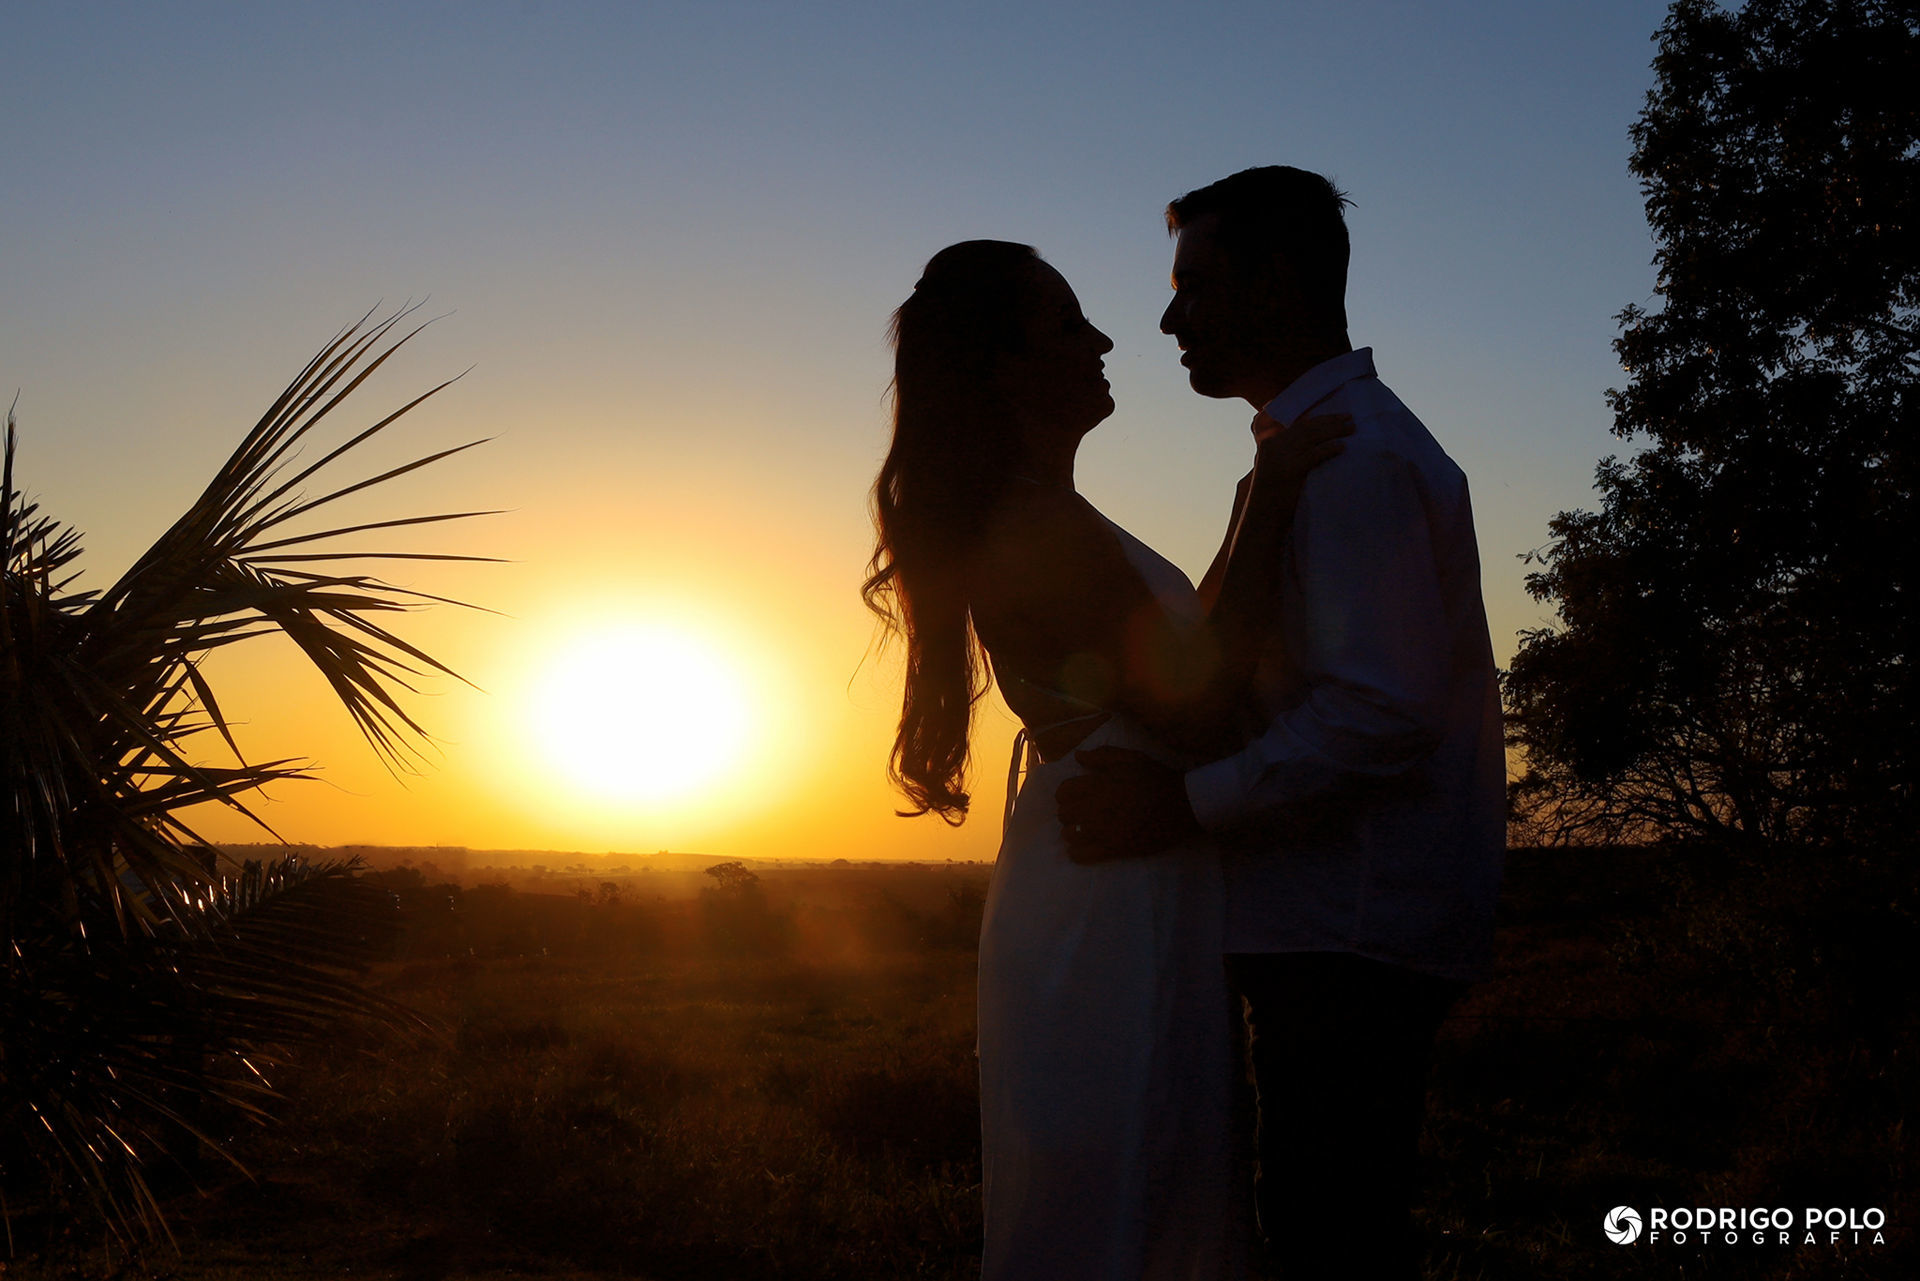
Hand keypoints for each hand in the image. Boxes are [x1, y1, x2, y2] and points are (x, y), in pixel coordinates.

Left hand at [1054, 746, 1202, 861]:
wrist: (1182, 805)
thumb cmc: (1155, 778)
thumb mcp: (1130, 758)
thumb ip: (1102, 756)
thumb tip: (1077, 756)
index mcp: (1099, 784)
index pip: (1063, 792)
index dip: (1066, 795)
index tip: (1074, 797)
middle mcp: (1096, 807)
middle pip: (1064, 814)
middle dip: (1069, 813)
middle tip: (1081, 814)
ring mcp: (1104, 830)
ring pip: (1069, 834)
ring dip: (1073, 832)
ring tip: (1083, 830)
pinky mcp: (1114, 849)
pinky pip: (1081, 855)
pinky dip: (1076, 852)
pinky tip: (1083, 847)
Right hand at [1250, 411, 1352, 521]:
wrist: (1261, 518)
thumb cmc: (1271, 497)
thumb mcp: (1273, 468)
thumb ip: (1286, 452)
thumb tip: (1312, 440)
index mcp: (1268, 443)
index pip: (1296, 423)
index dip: (1318, 417)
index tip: (1335, 414)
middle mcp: (1273, 445)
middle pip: (1307, 427)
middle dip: (1330, 420)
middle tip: (1349, 417)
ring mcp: (1281, 457)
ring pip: (1312, 436)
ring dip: (1335, 430)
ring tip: (1351, 428)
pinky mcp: (1291, 469)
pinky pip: (1315, 453)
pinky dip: (1331, 448)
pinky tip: (1342, 446)